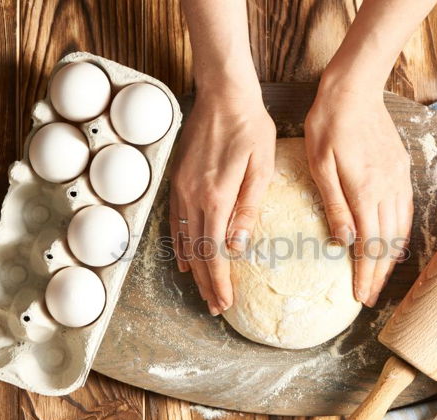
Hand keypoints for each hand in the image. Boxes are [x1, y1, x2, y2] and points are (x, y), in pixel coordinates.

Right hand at [170, 87, 275, 314]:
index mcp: (216, 198)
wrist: (223, 94)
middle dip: (207, 283)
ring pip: (184, 240)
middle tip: (215, 307)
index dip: (218, 281)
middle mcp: (193, 197)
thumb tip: (236, 246)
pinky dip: (180, 244)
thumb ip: (247, 209)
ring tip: (202, 290)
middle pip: (197, 252)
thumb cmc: (250, 128)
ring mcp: (181, 189)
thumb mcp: (261, 168)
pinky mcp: (177, 180)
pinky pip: (175, 221)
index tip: (224, 303)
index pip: (214, 252)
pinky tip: (185, 258)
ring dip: (194, 269)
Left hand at [304, 82, 412, 306]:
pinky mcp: (401, 170)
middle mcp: (388, 189)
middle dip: (379, 274)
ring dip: (391, 258)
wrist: (355, 90)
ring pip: (400, 229)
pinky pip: (405, 210)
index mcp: (365, 190)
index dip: (366, 273)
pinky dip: (401, 234)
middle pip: (389, 243)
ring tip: (380, 277)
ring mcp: (398, 179)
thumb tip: (346, 242)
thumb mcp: (320, 165)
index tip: (360, 295)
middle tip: (369, 296)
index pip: (370, 244)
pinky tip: (394, 243)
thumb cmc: (328, 125)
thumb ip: (335, 205)